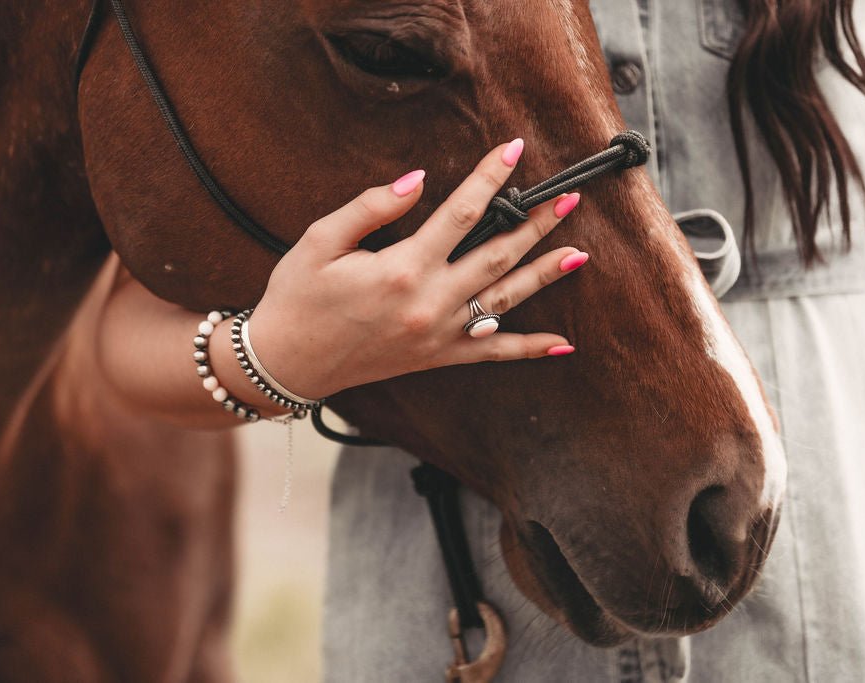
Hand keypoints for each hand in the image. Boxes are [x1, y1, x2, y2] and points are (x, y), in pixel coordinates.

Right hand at [247, 139, 586, 399]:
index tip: (514, 151)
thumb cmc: (297, 297)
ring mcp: (438, 334)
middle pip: (497, 255)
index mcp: (402, 268)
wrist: (286, 362)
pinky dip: (528, 349)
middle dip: (535, 224)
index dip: (491, 178)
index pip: (461, 213)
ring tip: (578, 253)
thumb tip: (418, 179)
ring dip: (543, 275)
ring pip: (504, 300)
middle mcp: (429, 303)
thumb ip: (372, 207)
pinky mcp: (436, 357)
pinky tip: (563, 345)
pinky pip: (491, 353)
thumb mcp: (321, 241)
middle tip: (569, 199)